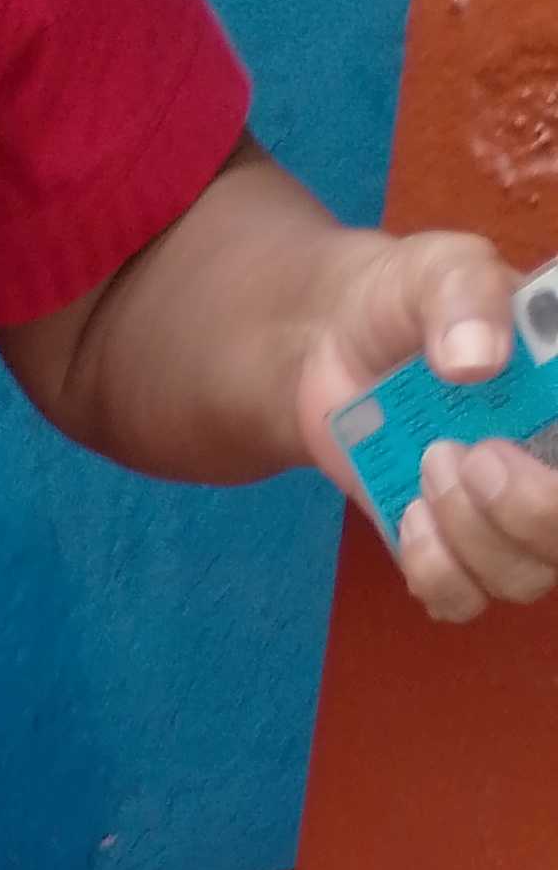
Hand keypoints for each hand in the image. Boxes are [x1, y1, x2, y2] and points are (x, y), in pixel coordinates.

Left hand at [298, 227, 557, 624]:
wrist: (333, 346)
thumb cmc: (405, 301)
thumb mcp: (438, 270)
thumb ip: (465, 296)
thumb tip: (477, 359)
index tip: (513, 448)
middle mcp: (555, 463)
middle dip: (529, 510)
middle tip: (468, 453)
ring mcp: (511, 517)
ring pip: (525, 577)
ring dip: (470, 534)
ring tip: (429, 464)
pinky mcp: (454, 550)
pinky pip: (463, 598)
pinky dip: (433, 568)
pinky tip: (410, 515)